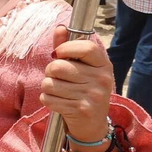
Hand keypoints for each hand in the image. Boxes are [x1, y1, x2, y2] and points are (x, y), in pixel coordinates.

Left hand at [41, 24, 112, 143]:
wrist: (93, 123)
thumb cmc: (83, 89)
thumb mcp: (81, 67)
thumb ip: (68, 48)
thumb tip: (60, 28)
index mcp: (103, 65)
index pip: (86, 47)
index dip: (66, 47)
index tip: (58, 53)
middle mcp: (102, 79)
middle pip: (58, 66)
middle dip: (50, 71)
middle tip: (58, 78)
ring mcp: (93, 95)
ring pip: (49, 83)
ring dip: (48, 87)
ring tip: (60, 91)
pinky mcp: (81, 109)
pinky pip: (47, 98)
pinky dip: (47, 100)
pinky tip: (59, 102)